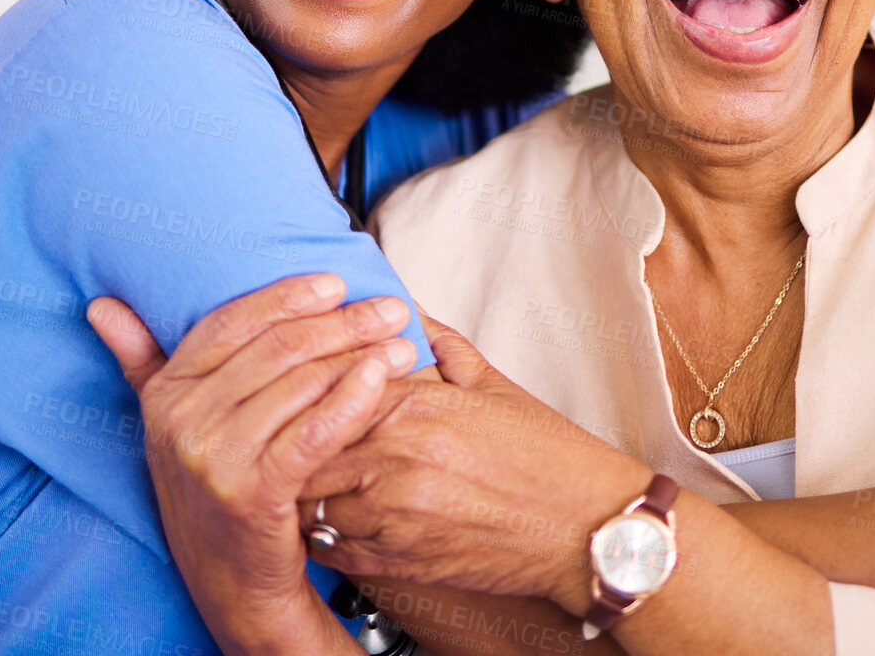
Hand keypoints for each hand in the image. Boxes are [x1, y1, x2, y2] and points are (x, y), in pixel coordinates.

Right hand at [87, 275, 417, 655]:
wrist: (231, 585)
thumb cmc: (217, 490)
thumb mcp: (171, 426)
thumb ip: (142, 362)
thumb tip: (101, 306)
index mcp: (165, 393)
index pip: (232, 322)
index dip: (287, 296)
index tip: (337, 282)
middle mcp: (181, 421)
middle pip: (278, 349)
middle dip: (342, 323)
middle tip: (390, 309)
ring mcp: (213, 458)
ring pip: (302, 384)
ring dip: (361, 357)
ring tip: (402, 346)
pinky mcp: (251, 493)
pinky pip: (314, 431)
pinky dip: (353, 399)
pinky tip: (383, 378)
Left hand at [299, 316, 648, 613]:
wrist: (585, 526)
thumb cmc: (546, 456)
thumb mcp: (495, 386)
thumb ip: (443, 344)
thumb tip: (410, 312)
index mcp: (416, 406)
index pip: (327, 388)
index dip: (308, 392)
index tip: (303, 393)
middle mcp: (397, 458)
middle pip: (305, 446)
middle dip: (293, 444)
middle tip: (288, 442)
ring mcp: (394, 515)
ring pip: (308, 502)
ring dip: (302, 493)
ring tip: (304, 483)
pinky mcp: (400, 562)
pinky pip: (333, 550)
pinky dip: (324, 537)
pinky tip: (334, 522)